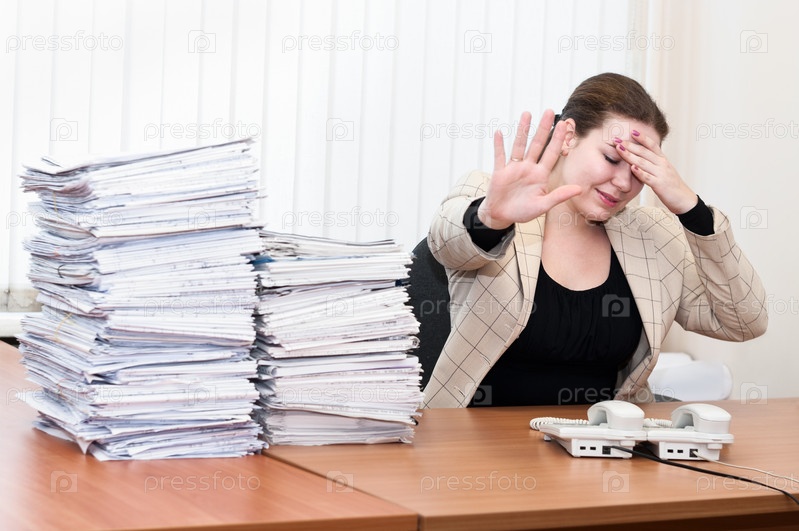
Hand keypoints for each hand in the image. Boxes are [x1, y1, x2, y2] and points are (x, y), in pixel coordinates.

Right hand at [477, 110, 581, 228]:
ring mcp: (514, 168)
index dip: (557, 139)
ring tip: (527, 114)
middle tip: (550, 111)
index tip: (564, 125)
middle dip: (543, 128)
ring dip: (522, 130)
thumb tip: (580, 189)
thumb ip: (559, 196)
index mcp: (540, 175)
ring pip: (519, 145)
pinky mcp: (500, 172)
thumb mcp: (543, 205)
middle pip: (537, 144)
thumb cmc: (522, 212)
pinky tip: (499, 133)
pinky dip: (498, 145)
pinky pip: (499, 156)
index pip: (551, 153)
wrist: (501, 216)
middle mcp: (528, 168)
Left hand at [615, 130, 697, 214]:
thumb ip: (653, 164)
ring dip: (630, 155)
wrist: (684, 199)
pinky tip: (632, 168)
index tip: (632, 131)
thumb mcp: (663, 171)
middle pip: (644, 152)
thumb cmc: (672, 186)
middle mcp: (662, 164)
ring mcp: (661, 174)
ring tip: (619, 149)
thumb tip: (639, 160)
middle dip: (629, 145)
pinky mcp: (659, 184)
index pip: (652, 145)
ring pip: (643, 162)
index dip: (642, 137)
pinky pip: (648, 177)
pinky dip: (639, 172)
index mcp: (663, 160)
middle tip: (617, 139)